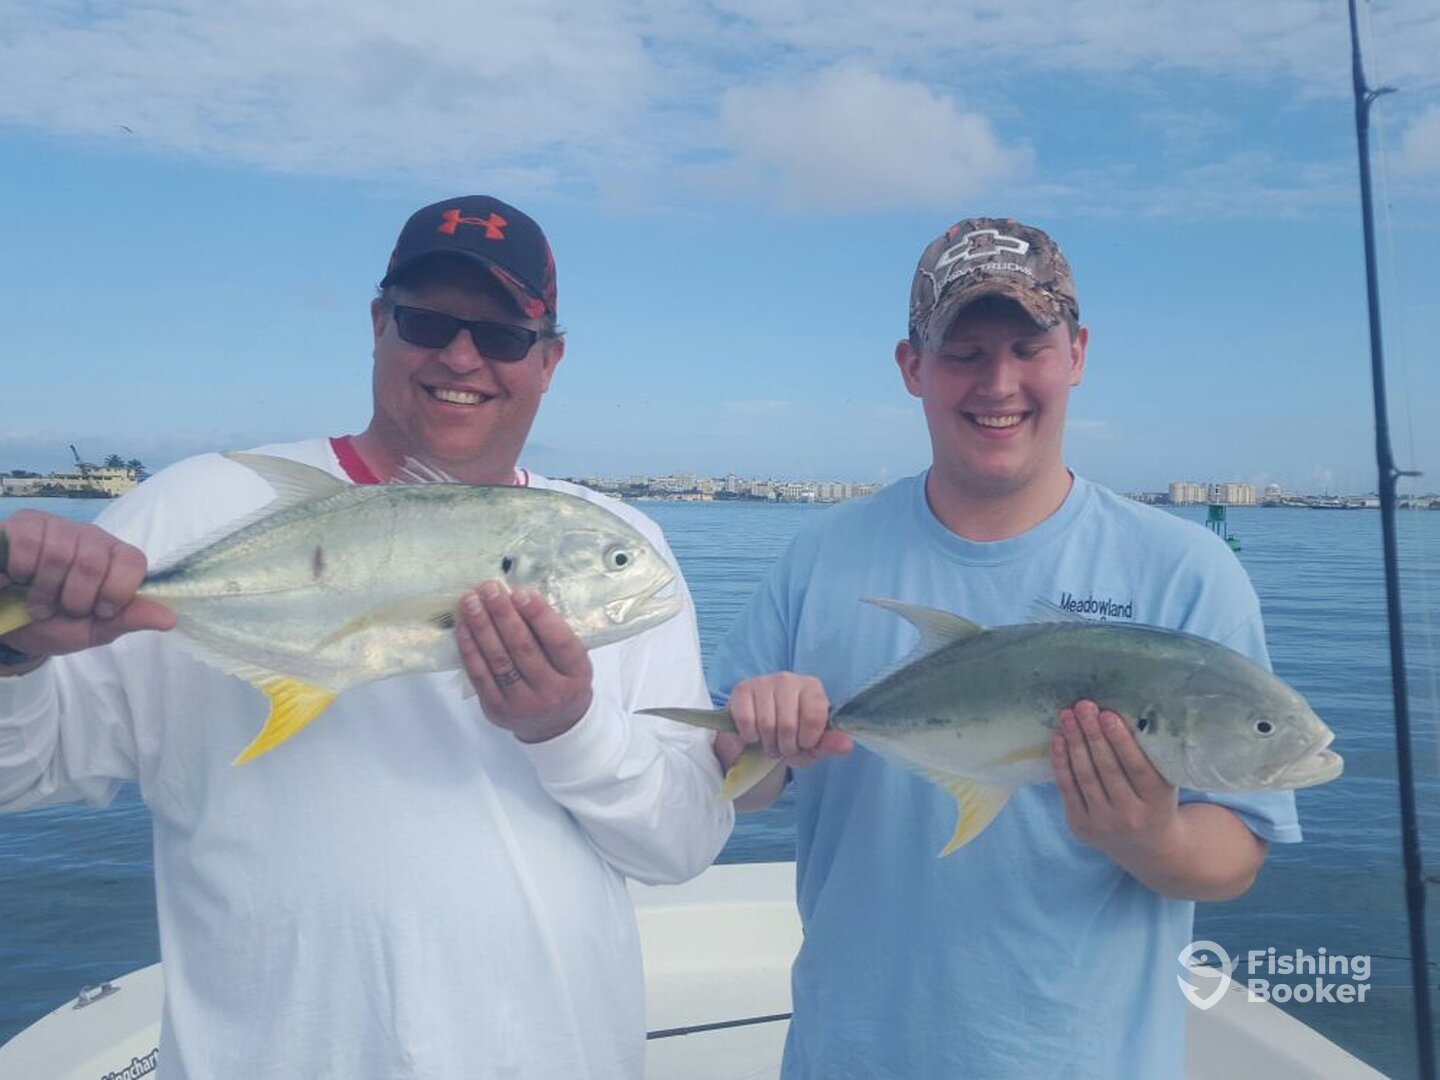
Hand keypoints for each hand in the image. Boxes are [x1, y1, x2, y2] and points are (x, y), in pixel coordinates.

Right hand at [1, 510, 174, 662]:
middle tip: (61, 609)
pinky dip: (19, 575)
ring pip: (59, 555)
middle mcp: (89, 536)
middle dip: (75, 599)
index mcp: (114, 557)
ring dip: (44, 592)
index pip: (134, 561)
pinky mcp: (21, 525)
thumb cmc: (53, 623)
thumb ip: (128, 620)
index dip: (117, 592)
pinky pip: (26, 547)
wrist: (3, 622)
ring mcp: (55, 526)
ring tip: (37, 601)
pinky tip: (16, 581)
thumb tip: (170, 619)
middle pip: (94, 561)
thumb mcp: (92, 630)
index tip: (99, 611)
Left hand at [457, 581, 592, 743]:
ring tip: (471, 601)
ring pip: (499, 660)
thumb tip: (516, 596)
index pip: (559, 642)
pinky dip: (470, 649)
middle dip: (503, 615)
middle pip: (523, 648)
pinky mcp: (496, 709)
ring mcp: (522, 703)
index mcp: (576, 674)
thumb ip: (551, 633)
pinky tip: (464, 627)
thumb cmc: (564, 680)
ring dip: (481, 627)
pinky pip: (479, 675)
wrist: (555, 726)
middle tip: (489, 588)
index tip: (520, 592)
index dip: (539, 616)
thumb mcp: (572, 659)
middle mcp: (551, 691)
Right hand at [717, 672, 850, 769]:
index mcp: (812, 687)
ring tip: (771, 743)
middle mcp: (788, 679)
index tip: (804, 744)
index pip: (814, 717)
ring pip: (766, 724)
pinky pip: (745, 720)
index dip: (808, 740)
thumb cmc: (793, 733)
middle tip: (784, 747)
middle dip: (786, 747)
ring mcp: (764, 681)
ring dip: (768, 744)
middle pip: (788, 725)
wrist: (762, 728)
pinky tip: (755, 734)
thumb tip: (846, 745)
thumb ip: (830, 744)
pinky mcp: (742, 688)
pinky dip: (750, 737)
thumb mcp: (814, 743)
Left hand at [1051, 699, 1180, 861]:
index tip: (1107, 714)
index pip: (1137, 767)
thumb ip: (1149, 757)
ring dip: (1074, 742)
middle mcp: (1131, 815)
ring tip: (1067, 716)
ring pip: (1085, 776)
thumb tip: (1118, 715)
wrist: (1149, 849)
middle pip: (1107, 769)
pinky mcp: (1081, 826)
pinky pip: (1067, 789)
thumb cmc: (1155, 802)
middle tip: (1083, 706)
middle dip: (1093, 734)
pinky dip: (1061, 762)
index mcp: (1158, 801)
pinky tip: (1058, 739)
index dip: (1120, 740)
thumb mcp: (1164, 783)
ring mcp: (1104, 823)